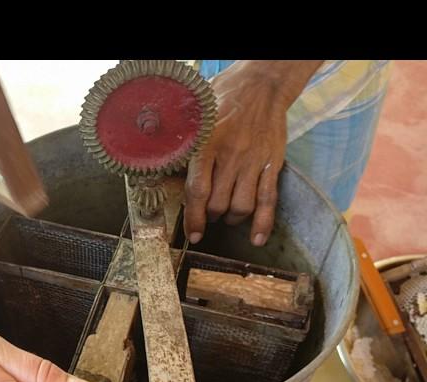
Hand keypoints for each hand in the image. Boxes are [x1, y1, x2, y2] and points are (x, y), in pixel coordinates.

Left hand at [183, 61, 321, 246]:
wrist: (262, 85)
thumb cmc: (222, 100)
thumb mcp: (196, 118)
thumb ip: (184, 146)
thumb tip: (167, 172)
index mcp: (207, 145)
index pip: (198, 191)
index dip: (193, 218)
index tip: (192, 234)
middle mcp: (231, 156)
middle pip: (218, 203)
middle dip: (210, 216)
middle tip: (207, 213)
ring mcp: (254, 162)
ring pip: (241, 207)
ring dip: (231, 218)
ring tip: (226, 215)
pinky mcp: (273, 164)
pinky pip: (269, 200)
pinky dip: (263, 223)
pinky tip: (256, 239)